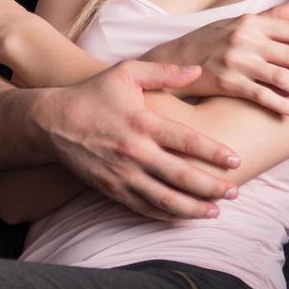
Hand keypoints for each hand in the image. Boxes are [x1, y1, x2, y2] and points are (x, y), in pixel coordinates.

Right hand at [32, 60, 242, 222]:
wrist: (52, 123)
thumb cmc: (94, 94)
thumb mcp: (127, 73)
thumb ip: (164, 72)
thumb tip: (198, 70)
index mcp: (142, 122)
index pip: (186, 141)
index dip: (213, 152)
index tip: (236, 161)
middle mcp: (134, 151)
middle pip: (180, 176)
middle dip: (211, 187)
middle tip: (235, 192)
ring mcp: (122, 174)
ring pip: (164, 200)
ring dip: (193, 208)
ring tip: (215, 211)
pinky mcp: (112, 190)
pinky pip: (144, 208)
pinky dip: (166, 216)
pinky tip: (184, 217)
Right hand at [147, 0, 288, 118]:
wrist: (171, 59)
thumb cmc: (209, 40)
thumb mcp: (240, 21)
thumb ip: (274, 14)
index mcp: (254, 21)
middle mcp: (247, 38)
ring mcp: (237, 60)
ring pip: (281, 76)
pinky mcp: (226, 82)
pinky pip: (261, 95)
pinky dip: (282, 104)